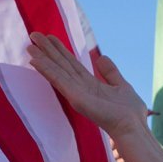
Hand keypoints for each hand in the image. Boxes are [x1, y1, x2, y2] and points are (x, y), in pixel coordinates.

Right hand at [27, 35, 148, 138]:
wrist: (133, 127)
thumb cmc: (130, 112)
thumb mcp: (121, 85)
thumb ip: (110, 73)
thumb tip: (102, 57)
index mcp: (90, 84)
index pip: (71, 63)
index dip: (60, 50)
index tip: (50, 37)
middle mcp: (80, 87)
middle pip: (61, 65)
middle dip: (48, 50)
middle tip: (34, 34)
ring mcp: (76, 93)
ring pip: (56, 71)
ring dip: (43, 58)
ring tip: (30, 46)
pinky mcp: (75, 98)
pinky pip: (59, 80)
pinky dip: (46, 70)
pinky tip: (35, 61)